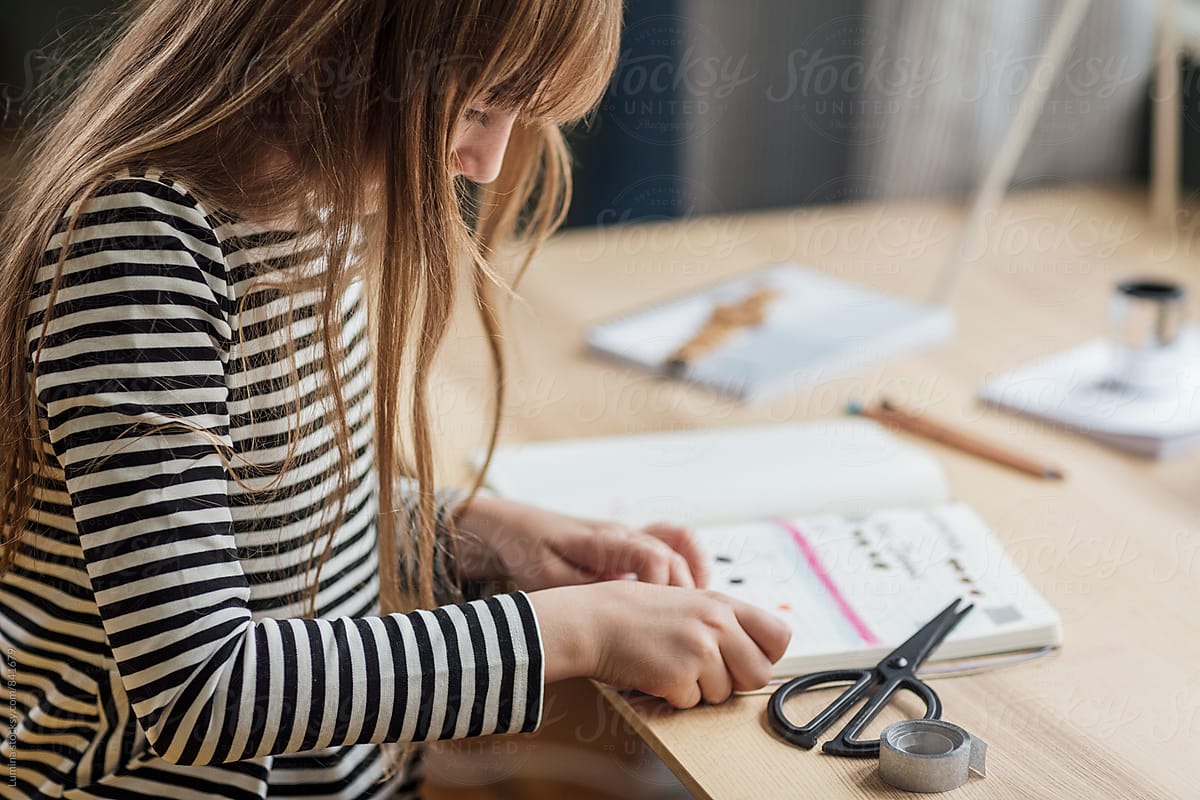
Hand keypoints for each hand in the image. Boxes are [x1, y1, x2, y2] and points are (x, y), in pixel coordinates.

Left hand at [450, 495, 708, 590]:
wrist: (512, 528)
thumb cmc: (527, 550)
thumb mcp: (548, 577)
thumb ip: (583, 590)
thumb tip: (618, 608)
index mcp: (605, 540)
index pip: (653, 556)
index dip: (662, 586)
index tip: (659, 615)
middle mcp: (624, 534)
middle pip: (675, 551)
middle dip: (687, 587)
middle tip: (685, 624)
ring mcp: (629, 537)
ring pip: (680, 541)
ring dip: (697, 569)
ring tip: (701, 606)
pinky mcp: (628, 546)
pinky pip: (670, 546)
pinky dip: (685, 566)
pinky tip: (685, 596)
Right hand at [529, 581, 790, 707]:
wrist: (596, 621)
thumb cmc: (636, 613)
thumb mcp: (688, 601)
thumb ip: (722, 620)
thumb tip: (755, 651)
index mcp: (722, 603)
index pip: (780, 634)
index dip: (768, 653)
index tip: (749, 657)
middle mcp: (717, 624)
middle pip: (759, 674)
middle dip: (736, 680)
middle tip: (706, 670)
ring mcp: (700, 650)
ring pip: (726, 694)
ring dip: (701, 689)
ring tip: (673, 664)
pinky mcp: (680, 677)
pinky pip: (693, 703)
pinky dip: (676, 696)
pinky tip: (657, 672)